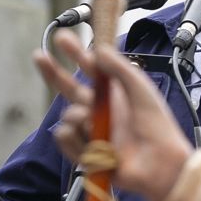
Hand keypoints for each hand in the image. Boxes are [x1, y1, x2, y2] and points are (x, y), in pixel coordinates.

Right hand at [34, 31, 192, 200]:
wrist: (161, 162)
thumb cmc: (157, 127)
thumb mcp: (141, 90)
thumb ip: (120, 69)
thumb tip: (100, 49)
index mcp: (114, 96)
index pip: (89, 71)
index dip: (75, 54)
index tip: (62, 38)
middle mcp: (100, 112)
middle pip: (68, 89)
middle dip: (52, 72)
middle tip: (39, 55)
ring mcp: (92, 132)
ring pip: (68, 116)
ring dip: (75, 115)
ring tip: (90, 119)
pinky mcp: (86, 153)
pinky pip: (67, 139)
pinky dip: (72, 137)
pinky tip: (87, 139)